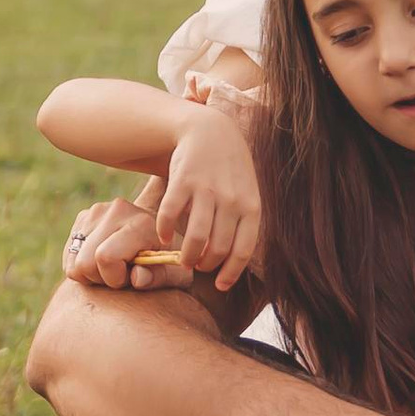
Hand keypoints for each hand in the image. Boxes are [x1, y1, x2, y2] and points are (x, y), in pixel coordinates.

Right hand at [62, 185, 193, 290]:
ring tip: (114, 268)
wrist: (162, 236)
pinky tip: (102, 261)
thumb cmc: (170, 262)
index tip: (129, 278)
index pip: (105, 257)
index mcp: (140, 223)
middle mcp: (116, 210)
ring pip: (74, 262)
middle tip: (122, 275)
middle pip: (85, 262)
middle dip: (102, 279)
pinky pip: (69, 256)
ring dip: (91, 274)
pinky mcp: (83, 217)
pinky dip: (82, 266)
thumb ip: (160, 278)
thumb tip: (136, 277)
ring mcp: (96, 211)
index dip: (114, 278)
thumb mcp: (177, 275)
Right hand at [156, 102, 261, 290]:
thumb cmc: (229, 169)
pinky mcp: (183, 181)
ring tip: (182, 259)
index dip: (230, 273)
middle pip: (217, 249)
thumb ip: (243, 221)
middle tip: (196, 266)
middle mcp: (231, 200)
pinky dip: (164, 232)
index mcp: (251, 206)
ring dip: (186, 256)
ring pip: (196, 239)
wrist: (209, 130)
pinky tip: (163, 236)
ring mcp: (207, 190)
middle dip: (205, 265)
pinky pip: (171, 216)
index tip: (220, 286)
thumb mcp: (246, 192)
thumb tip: (234, 260)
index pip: (243, 250)